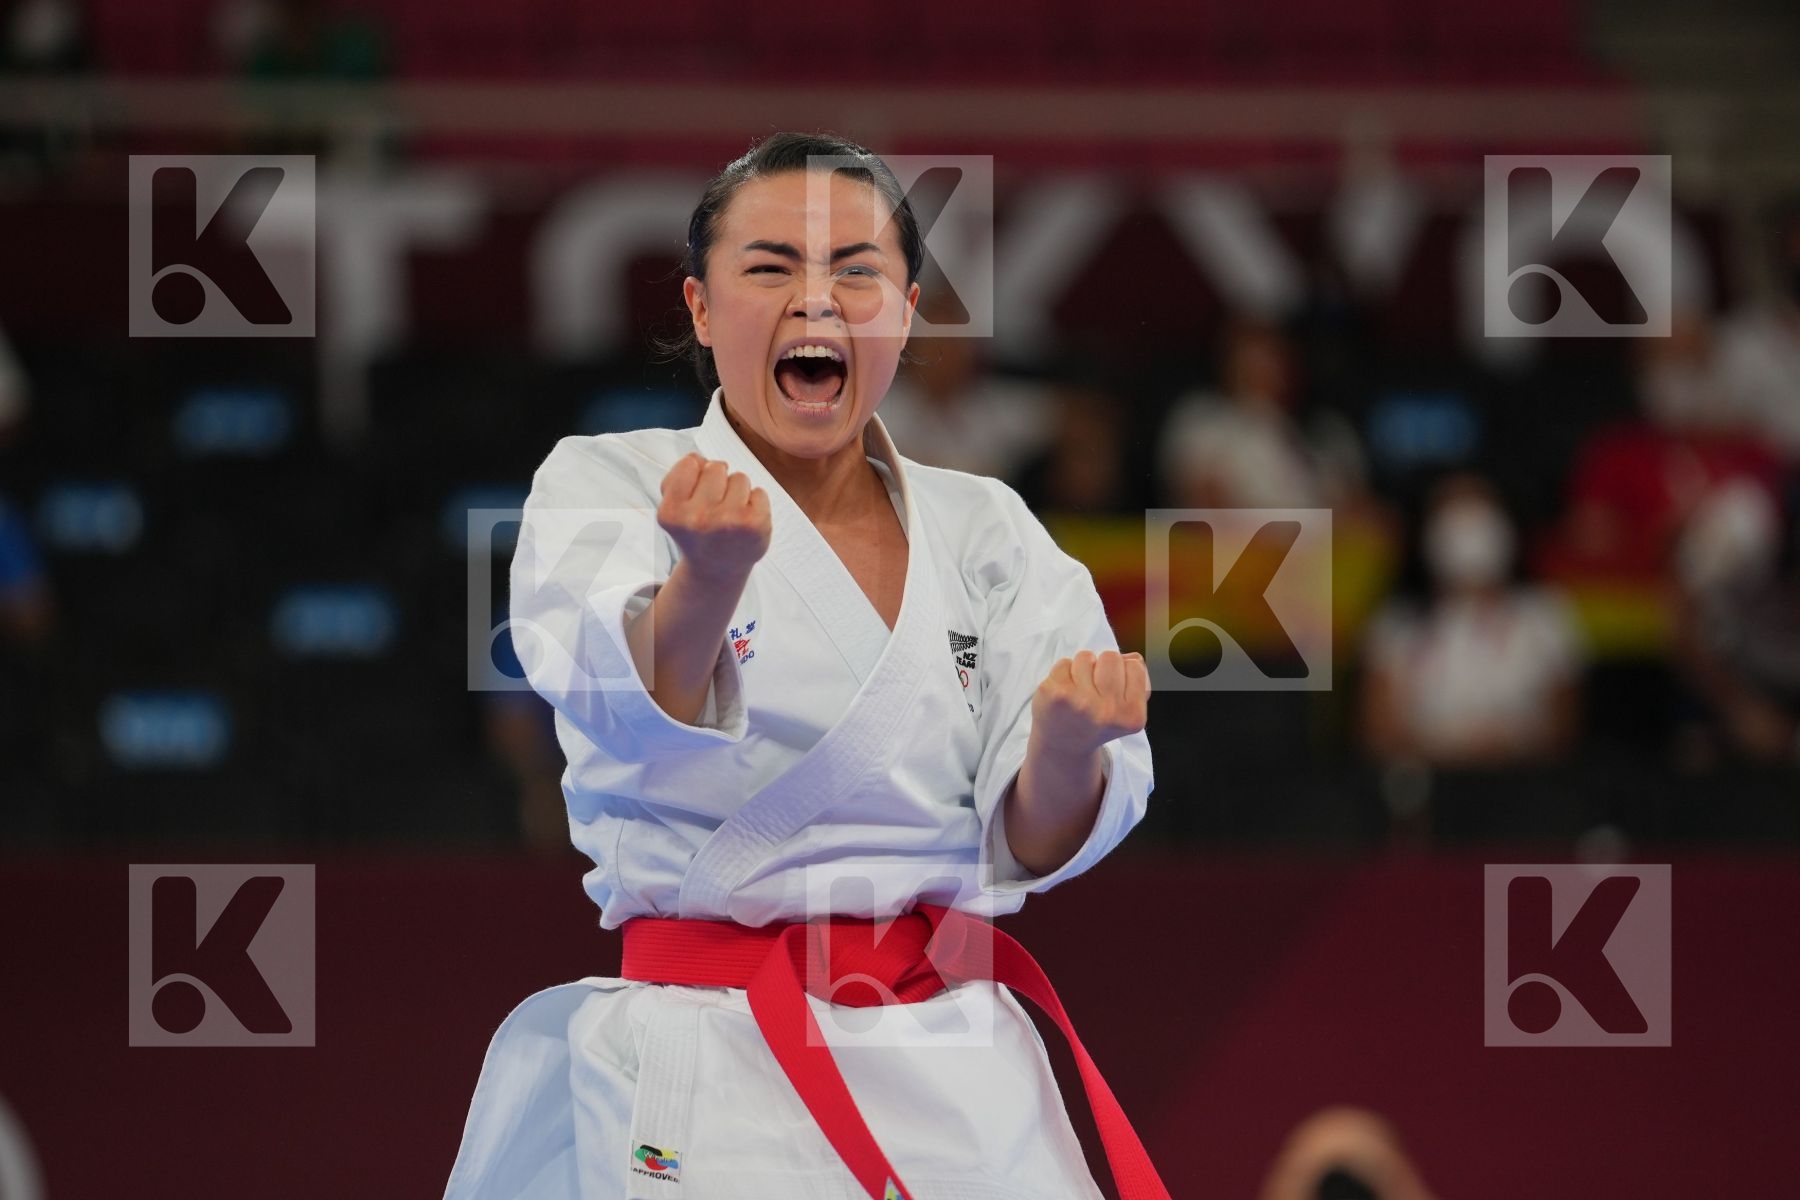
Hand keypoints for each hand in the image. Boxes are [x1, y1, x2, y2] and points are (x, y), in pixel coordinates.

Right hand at [657, 453, 770, 582]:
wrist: (717, 570)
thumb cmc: (697, 530)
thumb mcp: (674, 507)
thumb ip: (677, 476)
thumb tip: (697, 459)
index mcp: (672, 513)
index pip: (690, 462)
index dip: (695, 473)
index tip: (696, 494)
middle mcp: (698, 519)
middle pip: (716, 466)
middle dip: (718, 480)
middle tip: (715, 506)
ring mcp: (729, 522)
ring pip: (740, 477)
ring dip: (737, 491)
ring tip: (729, 515)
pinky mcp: (755, 525)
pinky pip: (760, 491)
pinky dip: (755, 503)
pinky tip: (744, 521)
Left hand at [1028, 650, 1149, 758]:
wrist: (1062, 746)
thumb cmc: (1096, 720)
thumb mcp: (1125, 710)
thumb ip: (1135, 681)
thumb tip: (1131, 657)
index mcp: (1132, 715)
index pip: (1135, 666)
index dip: (1122, 672)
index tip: (1112, 692)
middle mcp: (1108, 711)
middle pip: (1111, 656)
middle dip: (1102, 666)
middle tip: (1093, 689)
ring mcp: (1081, 702)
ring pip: (1086, 656)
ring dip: (1081, 669)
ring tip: (1077, 692)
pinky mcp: (1056, 694)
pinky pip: (1064, 663)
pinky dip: (1063, 673)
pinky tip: (1063, 694)